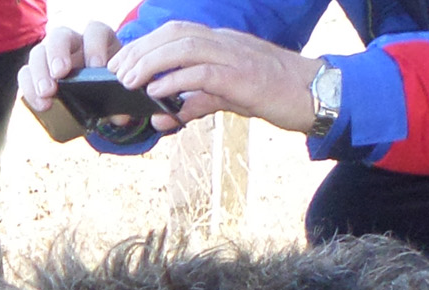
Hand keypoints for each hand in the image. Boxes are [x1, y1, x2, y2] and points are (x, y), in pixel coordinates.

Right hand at [19, 23, 121, 110]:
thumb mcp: (117, 91)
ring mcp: (50, 57)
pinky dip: (29, 88)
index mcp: (96, 41)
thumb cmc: (109, 88)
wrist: (95, 97)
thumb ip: (121, 102)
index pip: (94, 31)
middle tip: (60, 74)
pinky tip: (41, 104)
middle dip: (57, 54)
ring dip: (39, 72)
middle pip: (59, 36)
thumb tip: (119, 117)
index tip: (97, 67)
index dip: (95, 46)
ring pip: (38, 53)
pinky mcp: (37, 73)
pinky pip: (25, 74)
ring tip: (47, 93)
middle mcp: (71, 43)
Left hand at [107, 22, 323, 132]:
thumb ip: (195, 103)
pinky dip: (175, 82)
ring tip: (130, 81)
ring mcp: (233, 56)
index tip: (122, 62)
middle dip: (140, 50)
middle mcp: (223, 42)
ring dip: (151, 63)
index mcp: (219, 42)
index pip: (174, 32)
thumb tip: (165, 119)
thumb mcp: (226, 97)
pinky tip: (157, 93)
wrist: (310, 93)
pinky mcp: (241, 76)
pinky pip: (202, 73)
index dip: (144, 44)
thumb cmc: (270, 93)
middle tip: (118, 72)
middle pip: (173, 33)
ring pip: (184, 47)